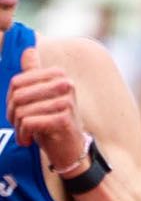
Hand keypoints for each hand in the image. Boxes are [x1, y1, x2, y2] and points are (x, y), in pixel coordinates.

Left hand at [6, 46, 90, 175]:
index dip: (10, 100)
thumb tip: (28, 49)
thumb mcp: (41, 97)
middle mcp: (65, 84)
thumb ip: (34, 73)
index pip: (17, 82)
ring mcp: (66, 101)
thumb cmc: (52, 123)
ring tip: (23, 135)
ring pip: (22, 111)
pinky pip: (29, 122)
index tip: (15, 114)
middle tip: (17, 126)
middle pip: (18, 95)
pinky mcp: (64, 119)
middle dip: (12, 114)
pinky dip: (23, 134)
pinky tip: (27, 140)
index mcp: (58, 74)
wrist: (70, 151)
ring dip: (18, 127)